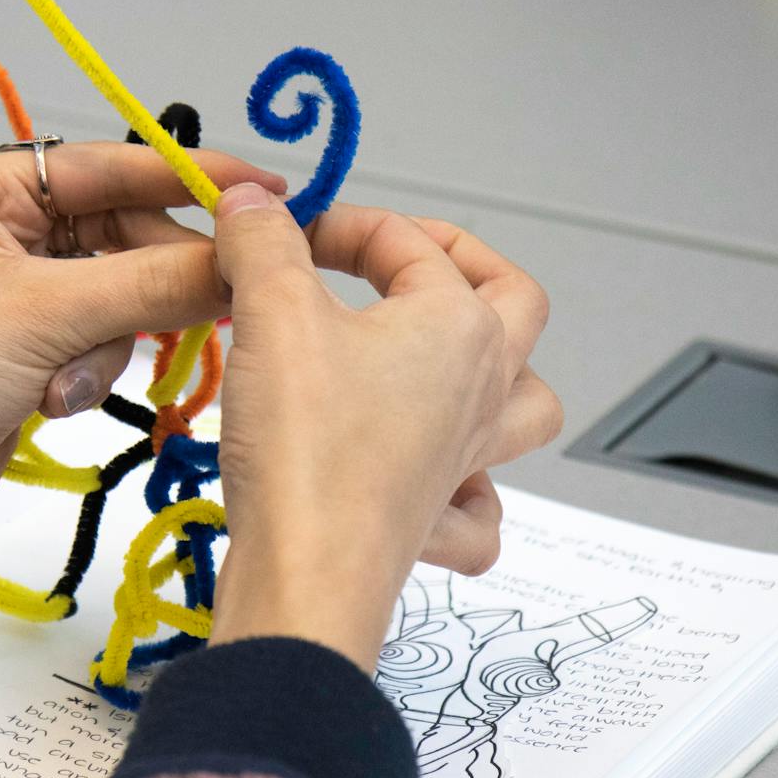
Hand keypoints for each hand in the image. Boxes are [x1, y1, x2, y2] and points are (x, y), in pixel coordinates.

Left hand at [0, 144, 285, 596]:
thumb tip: (246, 257)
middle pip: (125, 236)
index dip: (188, 178)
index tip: (267, 192)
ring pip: (121, 299)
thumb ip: (154, 283)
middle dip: (148, 284)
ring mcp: (16, 299)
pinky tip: (47, 405)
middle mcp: (1, 233)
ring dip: (105, 346)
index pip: (109, 166)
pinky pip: (99, 348)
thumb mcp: (43, 314)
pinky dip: (87, 378)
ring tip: (61, 381)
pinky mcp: (27, 358)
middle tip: (217, 303)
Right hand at [205, 184, 561, 671]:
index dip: (336, 224)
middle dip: (462, 264)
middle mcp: (481, 388)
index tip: (274, 236)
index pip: (405, 241)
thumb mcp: (272, 315)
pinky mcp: (435, 519)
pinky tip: (425, 474)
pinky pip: (482, 505)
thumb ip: (263, 244)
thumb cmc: (307, 450)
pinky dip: (470, 488)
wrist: (307, 576)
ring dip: (494, 370)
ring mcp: (467, 457)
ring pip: (525, 402)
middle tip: (401, 257)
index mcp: (459, 325)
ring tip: (438, 356)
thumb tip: (252, 202)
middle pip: (515, 303)